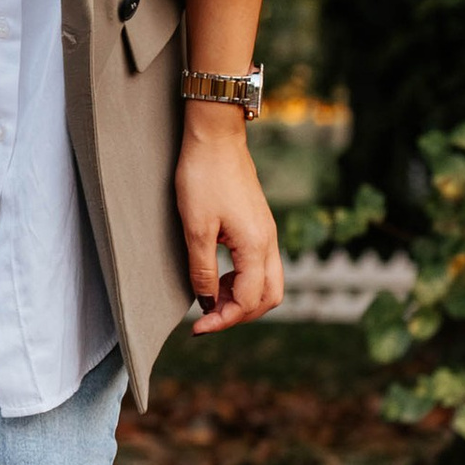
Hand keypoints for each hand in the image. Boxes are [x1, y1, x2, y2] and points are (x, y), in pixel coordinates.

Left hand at [178, 107, 283, 334]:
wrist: (215, 137)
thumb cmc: (203, 177)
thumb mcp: (195, 227)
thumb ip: (202, 268)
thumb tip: (206, 301)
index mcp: (256, 246)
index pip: (248, 300)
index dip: (223, 319)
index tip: (197, 328)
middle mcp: (269, 242)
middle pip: (268, 297)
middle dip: (239, 314)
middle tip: (206, 319)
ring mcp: (267, 233)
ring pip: (268, 282)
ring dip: (242, 298)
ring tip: (209, 297)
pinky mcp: (259, 224)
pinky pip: (261, 265)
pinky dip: (242, 280)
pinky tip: (217, 274)